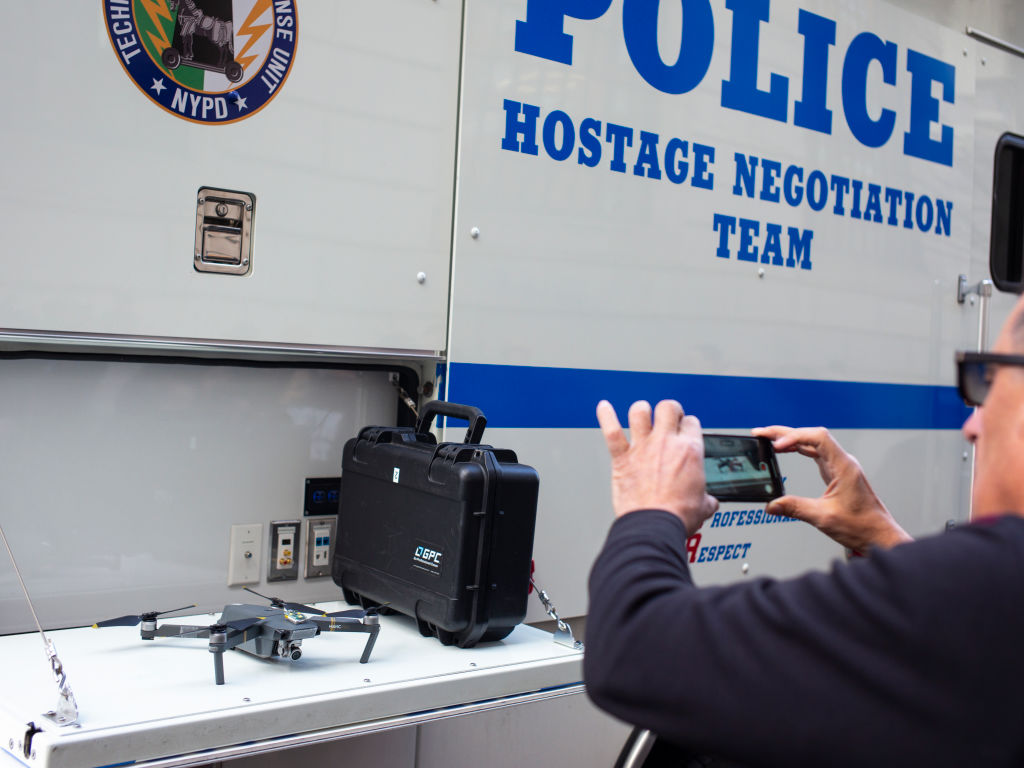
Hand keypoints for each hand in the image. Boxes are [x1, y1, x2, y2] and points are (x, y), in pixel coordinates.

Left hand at [596, 399, 717, 534]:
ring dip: (641, 410)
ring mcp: (642, 448)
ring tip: (642, 413)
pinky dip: (605, 416)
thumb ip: (707, 499)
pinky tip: (604, 407)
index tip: (685, 430)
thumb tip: (710, 503)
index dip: (689, 425)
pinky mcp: (622, 458)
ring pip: (640, 412)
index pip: (692, 423)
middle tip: (668, 416)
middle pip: (668, 408)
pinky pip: (611, 431)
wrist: (654, 525)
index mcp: (689, 451)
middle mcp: (666, 443)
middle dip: (669, 409)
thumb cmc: (676, 516)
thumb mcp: (702, 506)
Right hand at [751, 426, 912, 551]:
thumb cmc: (861, 526)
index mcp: (844, 466)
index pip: (818, 438)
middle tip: (762, 433)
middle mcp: (843, 462)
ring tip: (768, 440)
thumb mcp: (823, 518)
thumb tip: (772, 504)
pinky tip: (785, 451)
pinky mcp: (837, 474)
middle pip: (812, 436)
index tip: (776, 446)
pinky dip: (798, 449)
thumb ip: (795, 508)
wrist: (879, 535)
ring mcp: (840, 467)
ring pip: (812, 443)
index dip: (795, 437)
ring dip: (790, 439)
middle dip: (785, 433)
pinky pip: (815, 454)